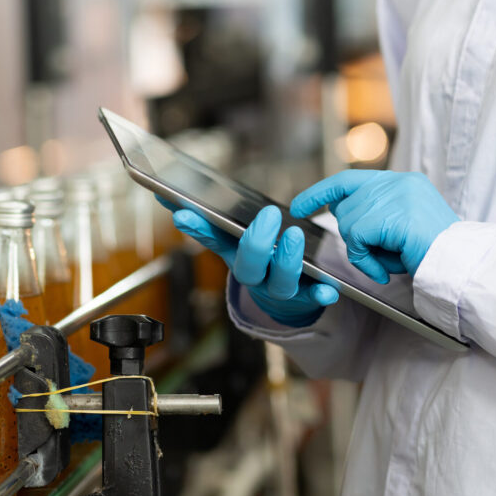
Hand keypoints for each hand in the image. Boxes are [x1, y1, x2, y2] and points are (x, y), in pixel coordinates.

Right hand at [164, 202, 338, 326]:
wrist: (281, 298)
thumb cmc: (258, 258)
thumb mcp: (233, 239)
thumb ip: (207, 220)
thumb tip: (166, 196)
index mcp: (234, 255)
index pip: (212, 239)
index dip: (198, 228)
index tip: (183, 214)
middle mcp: (253, 275)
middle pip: (248, 265)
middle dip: (257, 242)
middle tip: (268, 215)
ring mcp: (278, 288)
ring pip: (280, 282)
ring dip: (287, 261)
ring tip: (295, 236)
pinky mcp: (305, 296)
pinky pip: (313, 298)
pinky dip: (320, 295)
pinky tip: (328, 289)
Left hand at [290, 170, 458, 284]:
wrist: (461, 266)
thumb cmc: (433, 255)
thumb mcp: (401, 228)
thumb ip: (374, 216)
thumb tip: (338, 213)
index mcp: (402, 181)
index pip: (348, 180)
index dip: (320, 193)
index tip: (299, 206)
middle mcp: (398, 182)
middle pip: (346, 208)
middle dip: (354, 237)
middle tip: (381, 255)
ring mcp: (395, 196)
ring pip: (349, 224)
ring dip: (363, 251)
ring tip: (390, 260)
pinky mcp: (390, 215)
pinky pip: (355, 239)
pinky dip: (365, 260)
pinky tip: (384, 269)